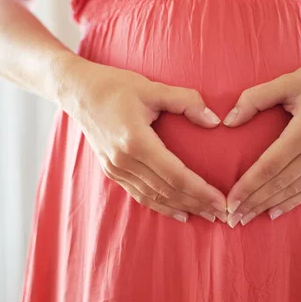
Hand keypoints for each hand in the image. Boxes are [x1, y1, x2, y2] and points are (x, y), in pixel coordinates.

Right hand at [61, 58, 227, 223]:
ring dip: (181, 207)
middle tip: (222, 213)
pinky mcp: (111, 170)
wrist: (78, 91)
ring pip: (154, 196)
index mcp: (136, 141)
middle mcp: (124, 160)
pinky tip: (179, 213)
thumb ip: (186, 101)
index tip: (221, 200)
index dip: (200, 190)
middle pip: (167, 190)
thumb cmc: (116, 86)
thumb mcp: (152, 87)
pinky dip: (160, 206)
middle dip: (196, 203)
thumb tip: (215, 121)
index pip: (175, 174)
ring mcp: (115, 168)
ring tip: (206, 215)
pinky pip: (139, 194)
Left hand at [223, 46, 300, 226]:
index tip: (229, 201)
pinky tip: (274, 211)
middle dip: (254, 202)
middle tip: (231, 218)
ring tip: (247, 218)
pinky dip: (292, 201)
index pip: (270, 165)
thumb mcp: (288, 80)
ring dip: (269, 205)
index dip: (248, 185)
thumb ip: (255, 98)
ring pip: (295, 189)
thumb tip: (228, 121)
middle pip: (281, 183)